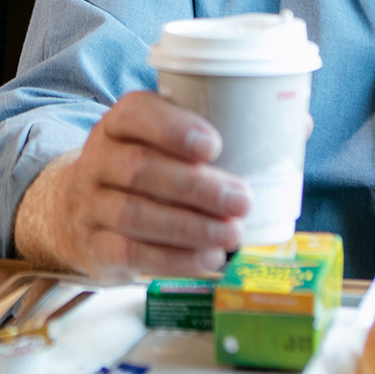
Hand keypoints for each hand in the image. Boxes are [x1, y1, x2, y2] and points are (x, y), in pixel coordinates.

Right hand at [13, 91, 250, 281]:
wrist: (77, 211)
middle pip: (139, 169)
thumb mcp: (162, 144)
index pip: (135, 113)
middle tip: (241, 201)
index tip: (214, 146)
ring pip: (133, 214)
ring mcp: (90, 204)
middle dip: (195, 187)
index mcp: (119, 123)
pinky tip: (207, 259)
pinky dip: (173, 259)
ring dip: (189, 227)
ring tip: (232, 235)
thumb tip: (297, 127)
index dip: (172, 128)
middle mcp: (98, 159)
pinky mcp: (94, 246)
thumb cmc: (144, 171)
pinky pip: (130, 253)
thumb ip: (216, 134)